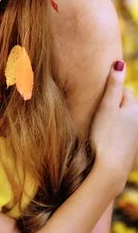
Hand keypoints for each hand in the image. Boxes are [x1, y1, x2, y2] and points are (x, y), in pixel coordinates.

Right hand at [90, 61, 137, 189]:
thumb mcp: (107, 107)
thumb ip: (113, 85)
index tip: (99, 99)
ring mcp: (135, 136)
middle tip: (98, 113)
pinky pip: (121, 133)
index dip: (110, 93)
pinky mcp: (130, 148)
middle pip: (124, 106)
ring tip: (99, 127)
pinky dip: (113, 133)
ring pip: (122, 120)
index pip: (123, 91)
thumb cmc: (106, 136)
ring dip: (113, 120)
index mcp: (134, 109)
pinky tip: (104, 140)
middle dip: (113, 106)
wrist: (110, 169)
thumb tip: (120, 63)